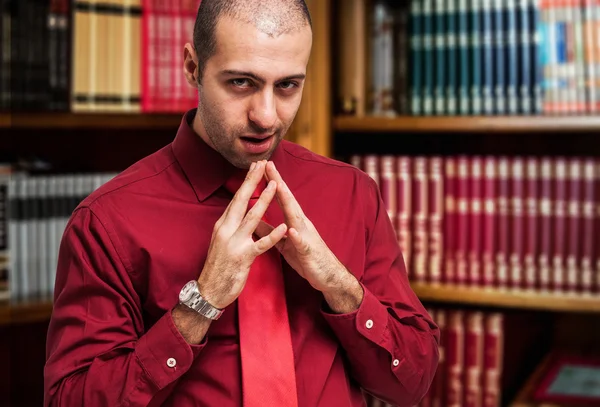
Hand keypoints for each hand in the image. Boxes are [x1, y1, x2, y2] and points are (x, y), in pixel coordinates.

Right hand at [197, 161, 286, 308]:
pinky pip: (260, 244)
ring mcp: (234, 243)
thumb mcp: (221, 241)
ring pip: (252, 217)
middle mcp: (226, 229)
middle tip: (262, 164)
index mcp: (222, 225)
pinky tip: (282, 228)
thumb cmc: (217, 267)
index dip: (246, 181)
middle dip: (252, 181)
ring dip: (264, 200)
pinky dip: (272, 235)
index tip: (254, 166)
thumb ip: (230, 226)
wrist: (208, 291)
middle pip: (241, 201)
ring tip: (275, 186)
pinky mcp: (243, 257)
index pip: (236, 198)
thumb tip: (236, 212)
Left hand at [256, 162, 362, 312]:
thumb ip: (270, 231)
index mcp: (293, 221)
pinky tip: (291, 230)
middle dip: (278, 183)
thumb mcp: (284, 243)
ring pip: (296, 217)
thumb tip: (254, 220)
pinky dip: (297, 237)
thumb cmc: (305, 257)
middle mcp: (301, 224)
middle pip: (288, 200)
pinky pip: (302, 244)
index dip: (271, 182)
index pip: (280, 198)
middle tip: (268, 165)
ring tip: (279, 188)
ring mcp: (306, 236)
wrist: (327, 275)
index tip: (261, 166)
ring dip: (288, 202)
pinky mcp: (309, 252)